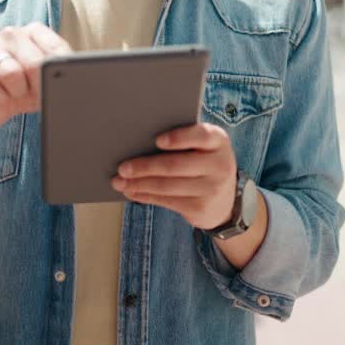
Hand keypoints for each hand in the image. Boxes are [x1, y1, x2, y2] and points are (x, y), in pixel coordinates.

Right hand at [0, 23, 71, 129]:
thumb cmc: (24, 91)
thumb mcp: (48, 83)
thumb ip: (60, 73)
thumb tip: (79, 78)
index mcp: (35, 32)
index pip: (55, 49)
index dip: (56, 73)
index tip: (53, 85)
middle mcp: (12, 33)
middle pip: (34, 62)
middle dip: (35, 86)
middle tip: (30, 92)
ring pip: (11, 73)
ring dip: (16, 92)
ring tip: (13, 92)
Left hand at [110, 123, 237, 229]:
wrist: (226, 200)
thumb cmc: (204, 162)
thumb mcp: (205, 147)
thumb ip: (185, 140)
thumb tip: (139, 141)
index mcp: (219, 141)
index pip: (201, 136)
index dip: (179, 138)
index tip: (157, 140)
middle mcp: (220, 165)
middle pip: (175, 165)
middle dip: (145, 167)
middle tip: (122, 167)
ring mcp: (211, 189)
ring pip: (167, 186)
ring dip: (138, 184)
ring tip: (119, 181)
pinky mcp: (199, 209)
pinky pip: (166, 201)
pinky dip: (144, 196)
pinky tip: (131, 191)